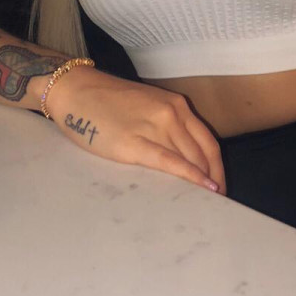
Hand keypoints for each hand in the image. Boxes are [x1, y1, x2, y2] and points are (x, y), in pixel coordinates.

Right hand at [46, 66, 226, 194]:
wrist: (76, 91)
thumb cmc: (107, 101)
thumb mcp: (147, 106)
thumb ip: (167, 125)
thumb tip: (183, 157)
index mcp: (176, 105)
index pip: (208, 141)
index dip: (218, 167)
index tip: (219, 186)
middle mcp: (171, 114)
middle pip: (204, 153)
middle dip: (213, 179)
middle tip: (217, 202)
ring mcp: (155, 127)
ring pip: (191, 159)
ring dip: (202, 183)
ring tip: (208, 204)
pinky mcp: (135, 143)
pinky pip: (171, 163)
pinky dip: (191, 177)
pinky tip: (202, 189)